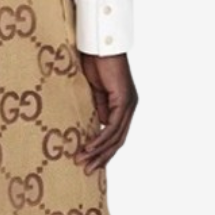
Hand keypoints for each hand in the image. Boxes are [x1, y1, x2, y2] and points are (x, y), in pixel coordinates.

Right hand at [73, 52, 138, 171]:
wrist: (99, 45)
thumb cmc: (94, 62)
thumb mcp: (92, 91)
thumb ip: (96, 108)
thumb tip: (96, 127)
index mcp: (122, 106)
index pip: (115, 135)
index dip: (103, 150)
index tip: (89, 161)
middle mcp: (129, 107)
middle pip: (118, 140)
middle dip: (102, 157)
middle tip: (87, 170)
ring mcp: (128, 104)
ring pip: (116, 136)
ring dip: (99, 151)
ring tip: (84, 162)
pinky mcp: (124, 100)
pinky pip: (113, 126)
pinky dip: (101, 138)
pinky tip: (90, 147)